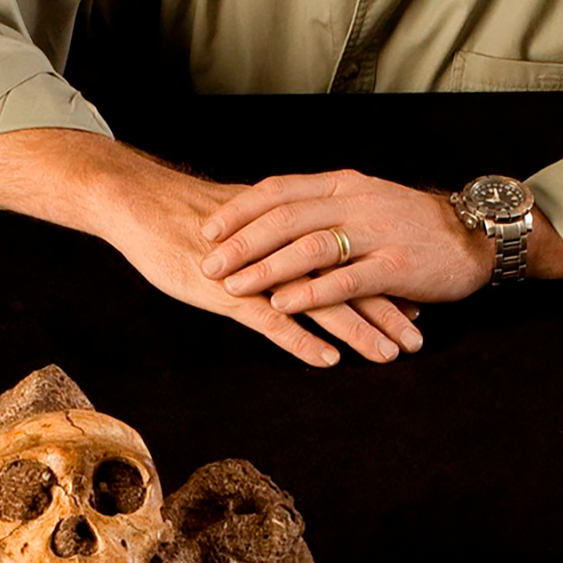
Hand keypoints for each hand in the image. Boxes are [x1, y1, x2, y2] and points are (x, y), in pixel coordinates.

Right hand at [97, 166, 423, 368]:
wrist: (144, 204)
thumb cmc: (195, 218)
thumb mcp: (251, 225)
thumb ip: (284, 241)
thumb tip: (314, 258)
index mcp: (294, 226)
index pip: (353, 255)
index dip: (386, 280)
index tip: (418, 304)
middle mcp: (285, 245)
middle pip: (348, 279)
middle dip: (387, 311)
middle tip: (418, 339)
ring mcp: (258, 269)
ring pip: (320, 302)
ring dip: (358, 330)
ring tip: (388, 355)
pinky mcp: (228, 291)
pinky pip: (272, 319)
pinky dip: (301, 339)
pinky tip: (327, 359)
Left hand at [197, 169, 494, 314]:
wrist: (474, 236)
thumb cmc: (412, 223)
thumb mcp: (364, 200)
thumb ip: (322, 206)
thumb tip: (272, 217)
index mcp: (343, 183)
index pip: (279, 189)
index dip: (240, 209)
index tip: (208, 228)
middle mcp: (356, 202)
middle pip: (286, 217)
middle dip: (242, 241)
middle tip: (208, 263)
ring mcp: (377, 233)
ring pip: (310, 247)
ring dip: (267, 268)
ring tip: (234, 287)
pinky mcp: (396, 267)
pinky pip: (345, 281)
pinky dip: (311, 293)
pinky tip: (283, 306)